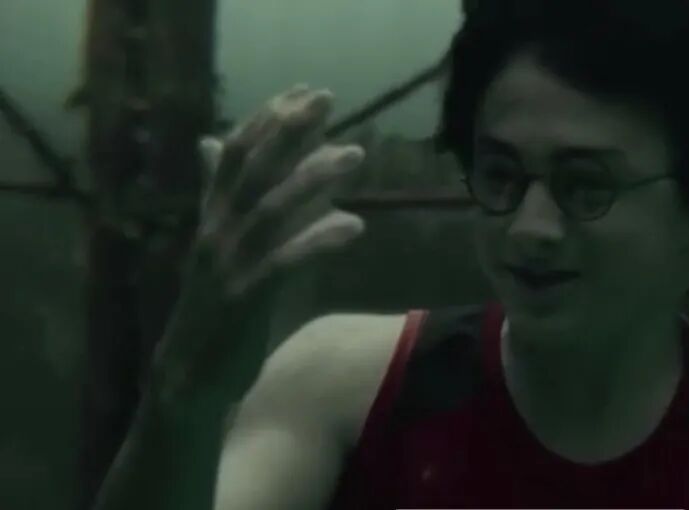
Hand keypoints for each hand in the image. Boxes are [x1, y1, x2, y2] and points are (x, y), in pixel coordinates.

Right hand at [152, 85, 365, 405]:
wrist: (188, 379)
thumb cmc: (214, 309)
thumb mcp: (218, 245)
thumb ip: (221, 196)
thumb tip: (211, 142)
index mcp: (211, 218)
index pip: (234, 153)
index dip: (267, 118)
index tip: (303, 90)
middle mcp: (215, 233)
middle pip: (251, 168)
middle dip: (289, 129)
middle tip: (328, 98)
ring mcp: (227, 265)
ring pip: (270, 208)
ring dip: (314, 177)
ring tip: (356, 154)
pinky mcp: (244, 299)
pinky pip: (285, 261)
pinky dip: (319, 239)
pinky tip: (354, 224)